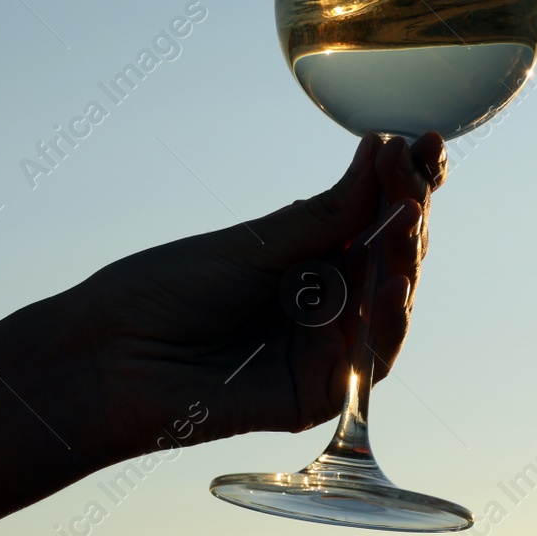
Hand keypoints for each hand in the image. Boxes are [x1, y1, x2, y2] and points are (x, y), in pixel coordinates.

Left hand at [56, 133, 445, 462]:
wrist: (110, 360)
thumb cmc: (166, 291)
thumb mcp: (255, 244)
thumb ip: (327, 214)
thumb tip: (384, 149)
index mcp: (308, 256)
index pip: (374, 216)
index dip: (405, 182)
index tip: (426, 141)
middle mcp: (325, 300)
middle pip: (389, 256)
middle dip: (409, 211)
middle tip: (417, 171)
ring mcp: (324, 348)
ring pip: (388, 303)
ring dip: (405, 258)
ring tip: (412, 216)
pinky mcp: (318, 394)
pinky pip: (370, 360)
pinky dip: (388, 321)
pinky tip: (395, 283)